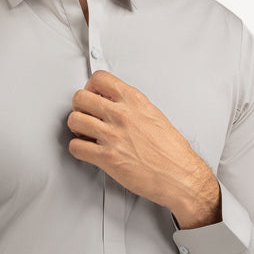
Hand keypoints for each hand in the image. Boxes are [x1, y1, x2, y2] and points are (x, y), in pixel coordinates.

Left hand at [66, 70, 210, 214]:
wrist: (179, 175)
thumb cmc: (171, 151)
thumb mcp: (154, 115)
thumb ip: (132, 106)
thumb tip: (116, 103)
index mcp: (134, 100)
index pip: (100, 78)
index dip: (90, 87)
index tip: (92, 95)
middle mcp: (121, 115)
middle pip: (81, 98)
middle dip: (80, 107)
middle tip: (85, 115)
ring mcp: (113, 136)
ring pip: (74, 120)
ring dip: (76, 128)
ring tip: (85, 134)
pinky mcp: (107, 158)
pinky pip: (76, 147)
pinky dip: (78, 149)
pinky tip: (87, 150)